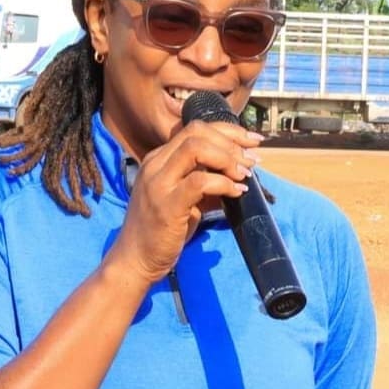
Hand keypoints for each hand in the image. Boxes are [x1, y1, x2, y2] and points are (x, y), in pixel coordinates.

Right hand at [107, 120, 261, 284]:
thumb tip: (237, 174)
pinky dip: (224, 183)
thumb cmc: (160, 232)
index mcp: (158, 159)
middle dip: (232, 141)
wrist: (135, 259)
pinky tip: (237, 192)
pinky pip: (199, 181)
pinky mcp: (166, 204)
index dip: (227, 131)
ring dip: (228, 158)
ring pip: (196, 148)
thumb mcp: (183, 199)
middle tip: (252, 159)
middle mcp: (155, 164)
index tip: (251, 141)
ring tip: (244, 174)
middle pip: (197, 132)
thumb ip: (203, 182)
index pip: (194, 129)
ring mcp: (158, 183)